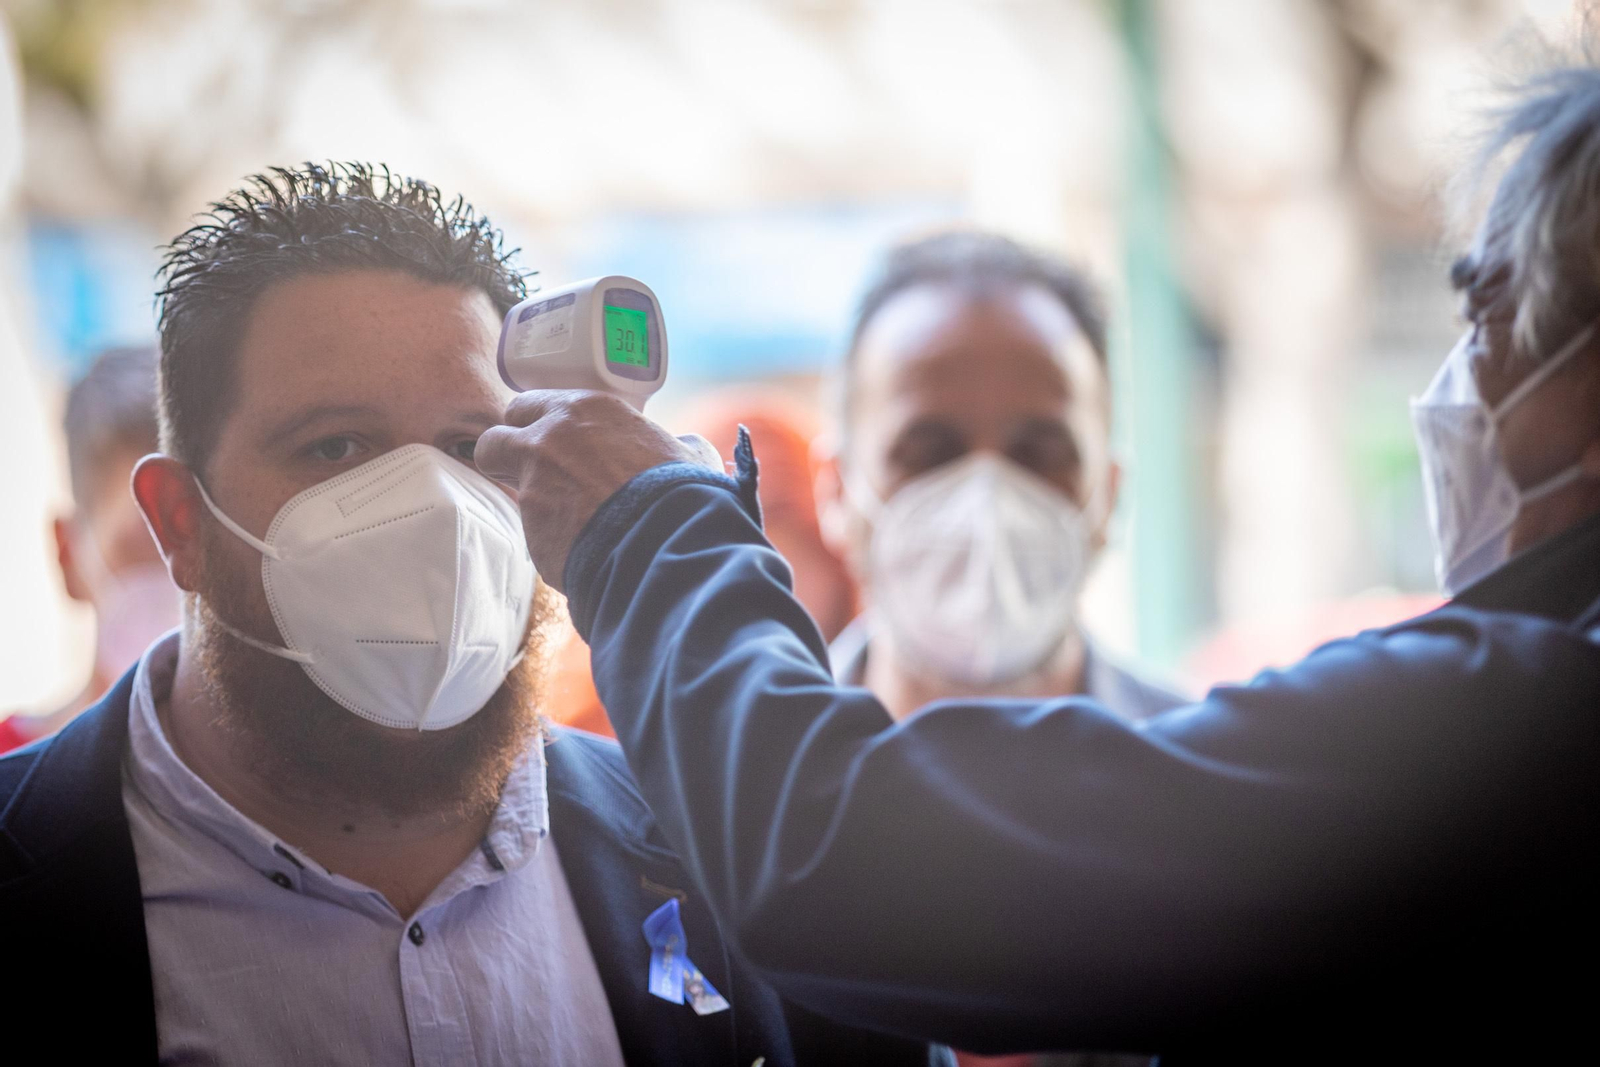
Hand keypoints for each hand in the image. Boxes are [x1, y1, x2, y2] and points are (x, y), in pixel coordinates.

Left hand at [475, 390, 702, 591]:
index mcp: (585, 409)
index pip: (532, 405)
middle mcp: (549, 437)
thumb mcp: (689, 454)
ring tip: (553, 513)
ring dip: (520, 492)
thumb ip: (679, 444)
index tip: (550, 444)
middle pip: (497, 435)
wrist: (667, 541)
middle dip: (508, 454)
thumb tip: (688, 445)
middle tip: (534, 474)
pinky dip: (546, 536)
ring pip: (497, 475)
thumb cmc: (681, 492)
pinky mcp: (530, 525)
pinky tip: (575, 545)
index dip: (537, 427)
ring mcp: (533, 481)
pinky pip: (526, 526)